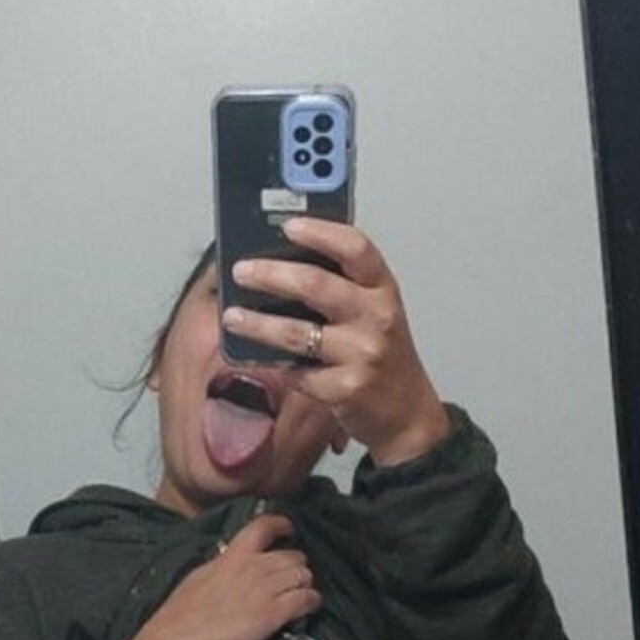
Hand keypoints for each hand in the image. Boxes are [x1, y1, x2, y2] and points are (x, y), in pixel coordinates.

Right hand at [118, 514, 319, 639]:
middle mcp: (252, 567)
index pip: (261, 527)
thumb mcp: (198, 579)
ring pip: (303, 575)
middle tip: (294, 579)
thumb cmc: (179, 618)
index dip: (281, 525)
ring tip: (302, 596)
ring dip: (306, 585)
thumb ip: (220, 569)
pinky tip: (309, 609)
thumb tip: (226, 564)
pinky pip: (307, 599)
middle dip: (297, 566)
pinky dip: (312, 602)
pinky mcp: (274, 613)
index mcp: (230, 557)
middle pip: (292, 556)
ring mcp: (265, 589)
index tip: (289, 530)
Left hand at [224, 218, 450, 466]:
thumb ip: (344, 286)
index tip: (289, 226)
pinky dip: (278, 365)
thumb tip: (283, 260)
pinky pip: (297, 372)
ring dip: (257, 323)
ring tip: (232, 317)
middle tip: (241, 272)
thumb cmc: (384, 354)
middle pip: (316, 285)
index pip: (356, 249)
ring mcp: (362, 354)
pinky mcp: (345, 389)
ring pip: (297, 333)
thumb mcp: (374, 311)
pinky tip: (264, 359)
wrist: (407, 413)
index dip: (321, 233)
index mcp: (383, 290)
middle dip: (270, 274)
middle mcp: (376, 318)